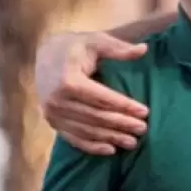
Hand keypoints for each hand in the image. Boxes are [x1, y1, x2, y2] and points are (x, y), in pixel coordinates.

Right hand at [35, 31, 148, 154]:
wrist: (45, 54)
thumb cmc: (75, 47)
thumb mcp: (96, 40)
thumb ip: (118, 48)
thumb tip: (144, 49)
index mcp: (68, 80)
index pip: (102, 98)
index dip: (125, 106)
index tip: (145, 112)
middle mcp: (57, 100)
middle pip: (96, 116)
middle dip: (122, 124)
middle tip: (143, 129)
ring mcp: (53, 113)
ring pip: (87, 130)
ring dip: (111, 138)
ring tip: (132, 142)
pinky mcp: (52, 122)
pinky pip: (74, 138)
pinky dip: (92, 146)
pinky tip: (110, 149)